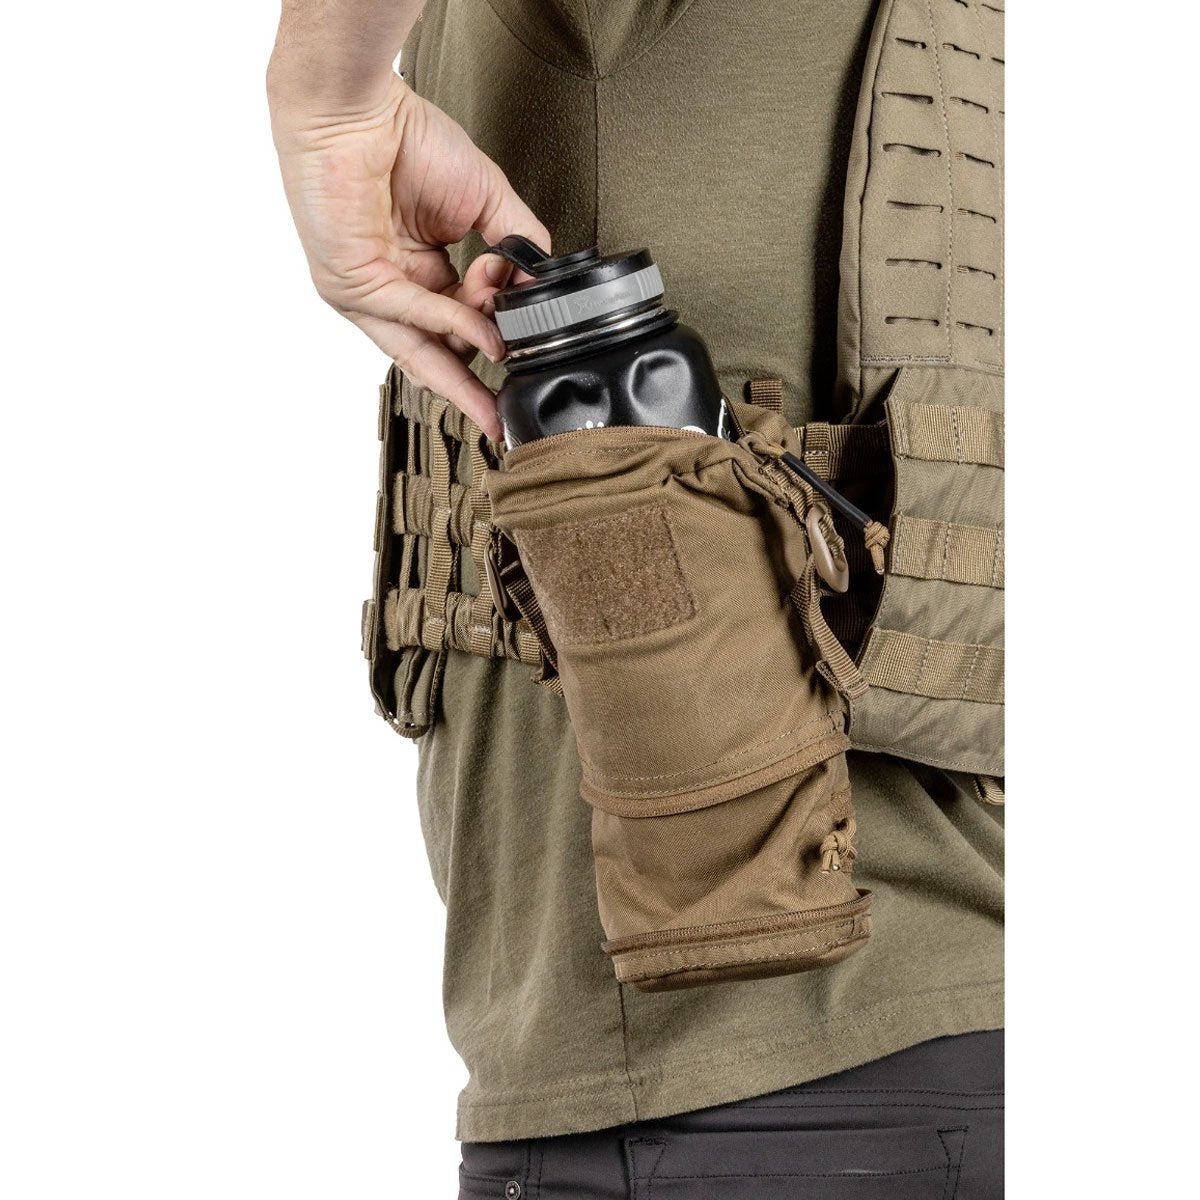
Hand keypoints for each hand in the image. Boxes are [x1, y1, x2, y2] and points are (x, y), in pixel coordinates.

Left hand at [269, 73, 548, 438]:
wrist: (359, 106)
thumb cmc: (407, 138)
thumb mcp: (486, 199)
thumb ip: (515, 246)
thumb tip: (540, 286)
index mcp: (415, 272)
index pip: (455, 328)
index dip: (494, 342)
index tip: (527, 345)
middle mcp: (389, 288)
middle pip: (433, 355)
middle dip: (470, 391)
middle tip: (502, 416)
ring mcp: (366, 292)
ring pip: (420, 346)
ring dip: (467, 356)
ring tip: (507, 352)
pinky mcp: (349, 283)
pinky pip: (412, 312)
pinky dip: (453, 321)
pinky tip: (486, 329)